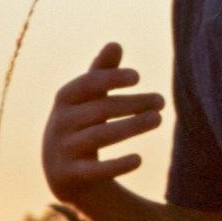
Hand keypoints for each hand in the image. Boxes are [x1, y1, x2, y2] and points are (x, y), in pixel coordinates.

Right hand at [40, 44, 164, 201]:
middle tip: (162, 101)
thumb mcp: (87, 100)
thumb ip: (101, 73)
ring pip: (100, 136)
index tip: (138, 77)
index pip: (87, 84)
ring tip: (158, 119)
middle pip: (100, 110)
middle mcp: (60, 123)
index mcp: (64, 100)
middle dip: (132, 104)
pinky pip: (95, 170)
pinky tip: (139, 159)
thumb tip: (115, 44)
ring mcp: (63, 150)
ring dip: (131, 126)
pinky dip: (117, 164)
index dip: (110, 78)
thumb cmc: (81, 125)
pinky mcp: (70, 176)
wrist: (62, 172)